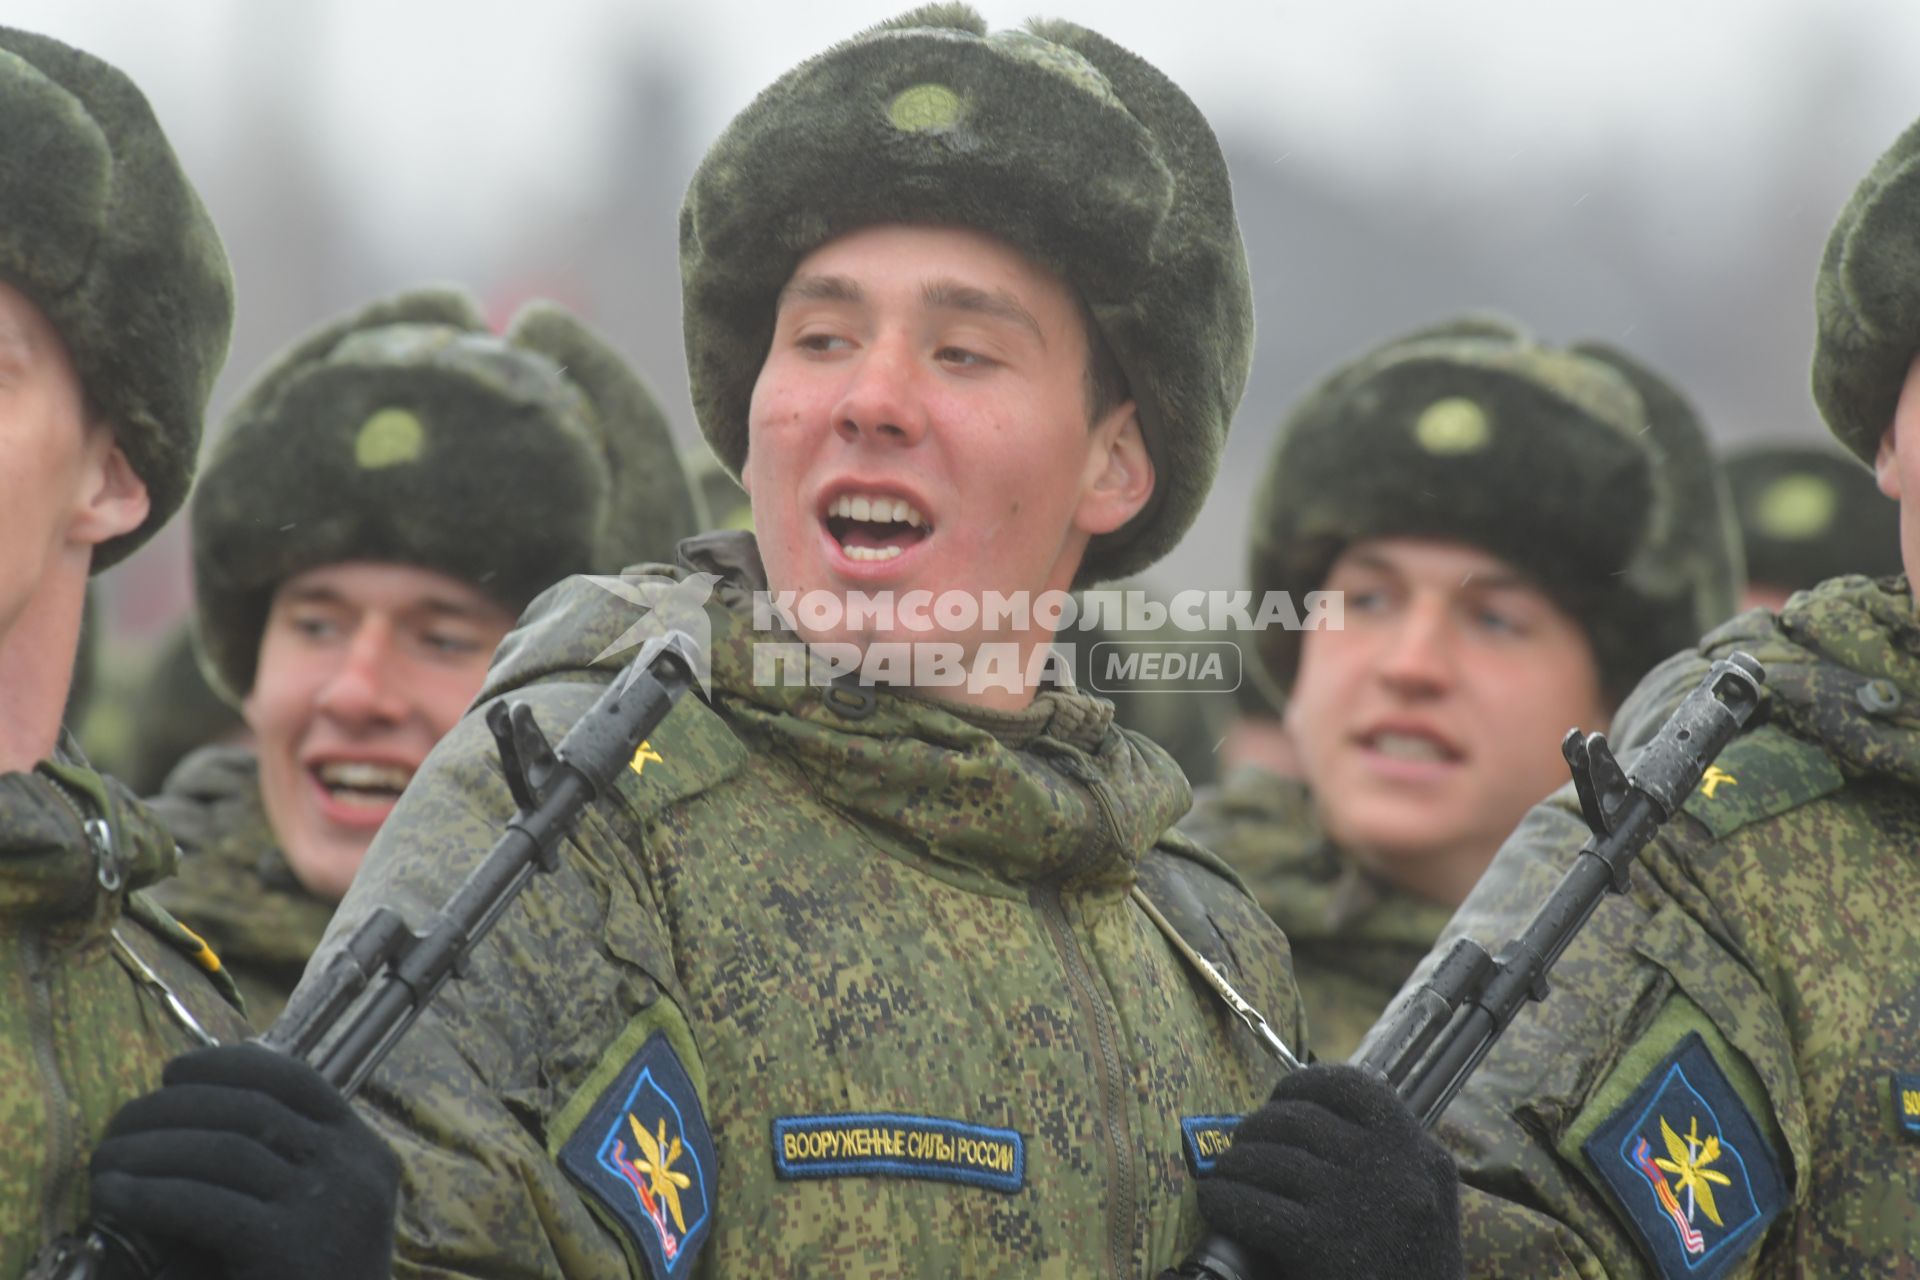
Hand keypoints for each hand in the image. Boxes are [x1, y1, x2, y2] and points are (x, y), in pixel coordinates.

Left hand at [88, 1044, 398, 1279]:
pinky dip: (149, 1193)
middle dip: (173, 1107)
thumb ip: (282, 1166)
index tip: (175, 1071)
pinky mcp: (289, 1248)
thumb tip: (194, 1113)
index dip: (229, 1065)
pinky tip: (115, 1196)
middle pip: (251, 1109)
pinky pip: (203, 1203)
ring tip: (105, 1161)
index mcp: (366, 1152)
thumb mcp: (316, 1213)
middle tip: (120, 1123)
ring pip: (222, 1149)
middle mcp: (355, 1168)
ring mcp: (328, 1207)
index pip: (299, 1080)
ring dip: (150, 1147)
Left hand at [1196, 1064, 1462, 1279]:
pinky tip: (1214, 1204)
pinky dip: (1223, 1200)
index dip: (1304, 1086)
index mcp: (1423, 1155)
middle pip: (1299, 1120)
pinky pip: (1252, 1205)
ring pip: (1268, 1158)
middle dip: (1258, 1130)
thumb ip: (1386, 1162)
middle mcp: (1394, 1168)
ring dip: (1233, 1165)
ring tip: (1223, 1178)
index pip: (1355, 1087)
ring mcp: (1357, 1202)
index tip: (1280, 1101)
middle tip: (1242, 1149)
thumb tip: (1308, 1118)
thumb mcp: (1423, 1207)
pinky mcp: (1321, 1242)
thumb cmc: (1409, 1274)